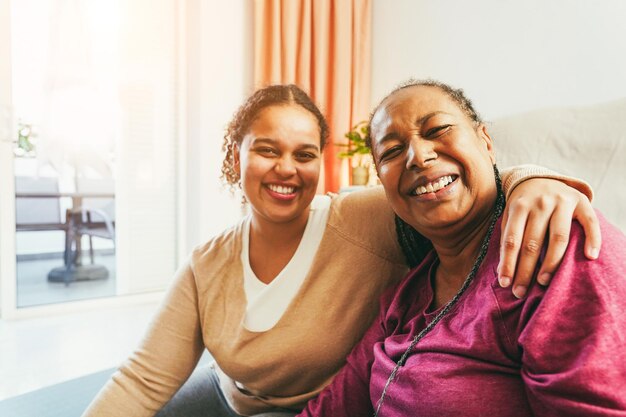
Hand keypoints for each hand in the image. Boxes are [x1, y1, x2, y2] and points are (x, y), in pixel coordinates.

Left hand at [498, 178, 600, 297]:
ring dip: (551, 263)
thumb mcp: (510, 215)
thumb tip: (503, 272)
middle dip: (525, 270)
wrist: (541, 178)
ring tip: (543, 282)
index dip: (508, 263)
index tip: (504, 283)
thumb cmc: (523, 206)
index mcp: (519, 206)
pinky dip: (592, 239)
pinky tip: (589, 257)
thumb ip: (508, 237)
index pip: (512, 240)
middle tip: (521, 292)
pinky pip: (590, 223)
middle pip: (533, 242)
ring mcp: (562, 202)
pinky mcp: (582, 202)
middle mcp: (540, 203)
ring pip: (558, 237)